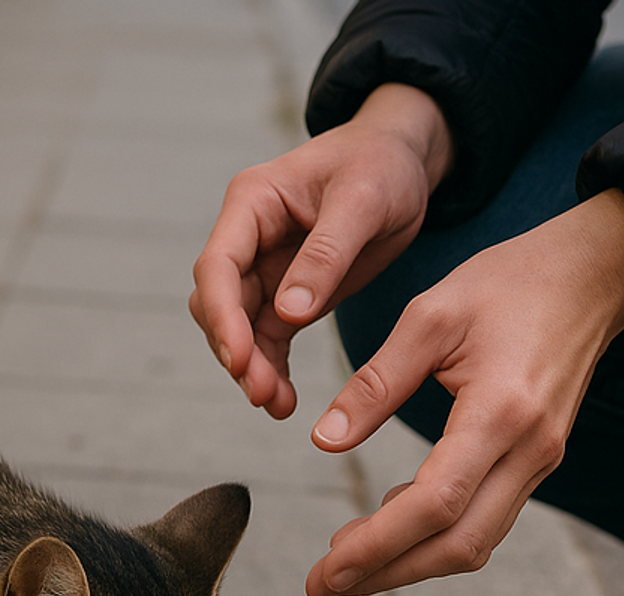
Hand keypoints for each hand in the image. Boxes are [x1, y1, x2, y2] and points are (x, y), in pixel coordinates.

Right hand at [189, 84, 453, 418]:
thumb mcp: (363, 200)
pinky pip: (268, 338)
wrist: (405, 162)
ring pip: (240, 328)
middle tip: (263, 394)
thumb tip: (288, 311)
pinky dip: (273, 368)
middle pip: (221, 303)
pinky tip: (284, 399)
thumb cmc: (382, 164)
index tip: (239, 359)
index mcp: (252, 201)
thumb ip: (326, 253)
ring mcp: (263, 267)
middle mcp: (247, 236)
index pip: (218, 264)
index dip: (223, 315)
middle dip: (237, 350)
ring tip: (278, 406)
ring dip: (252, 368)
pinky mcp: (286, 293)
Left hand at [304, 189, 623, 595]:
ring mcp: (540, 459)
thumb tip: (323, 441)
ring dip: (409, 562)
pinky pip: (485, 517)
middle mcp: (529, 449)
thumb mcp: (429, 316)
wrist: (593, 271)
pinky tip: (388, 523)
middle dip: (387, 573)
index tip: (325, 569)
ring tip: (345, 565)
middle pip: (458, 544)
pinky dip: (435, 534)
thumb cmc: (510, 282)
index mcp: (501, 412)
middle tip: (322, 585)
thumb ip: (375, 383)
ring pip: (474, 541)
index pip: (434, 504)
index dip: (377, 546)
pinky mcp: (537, 459)